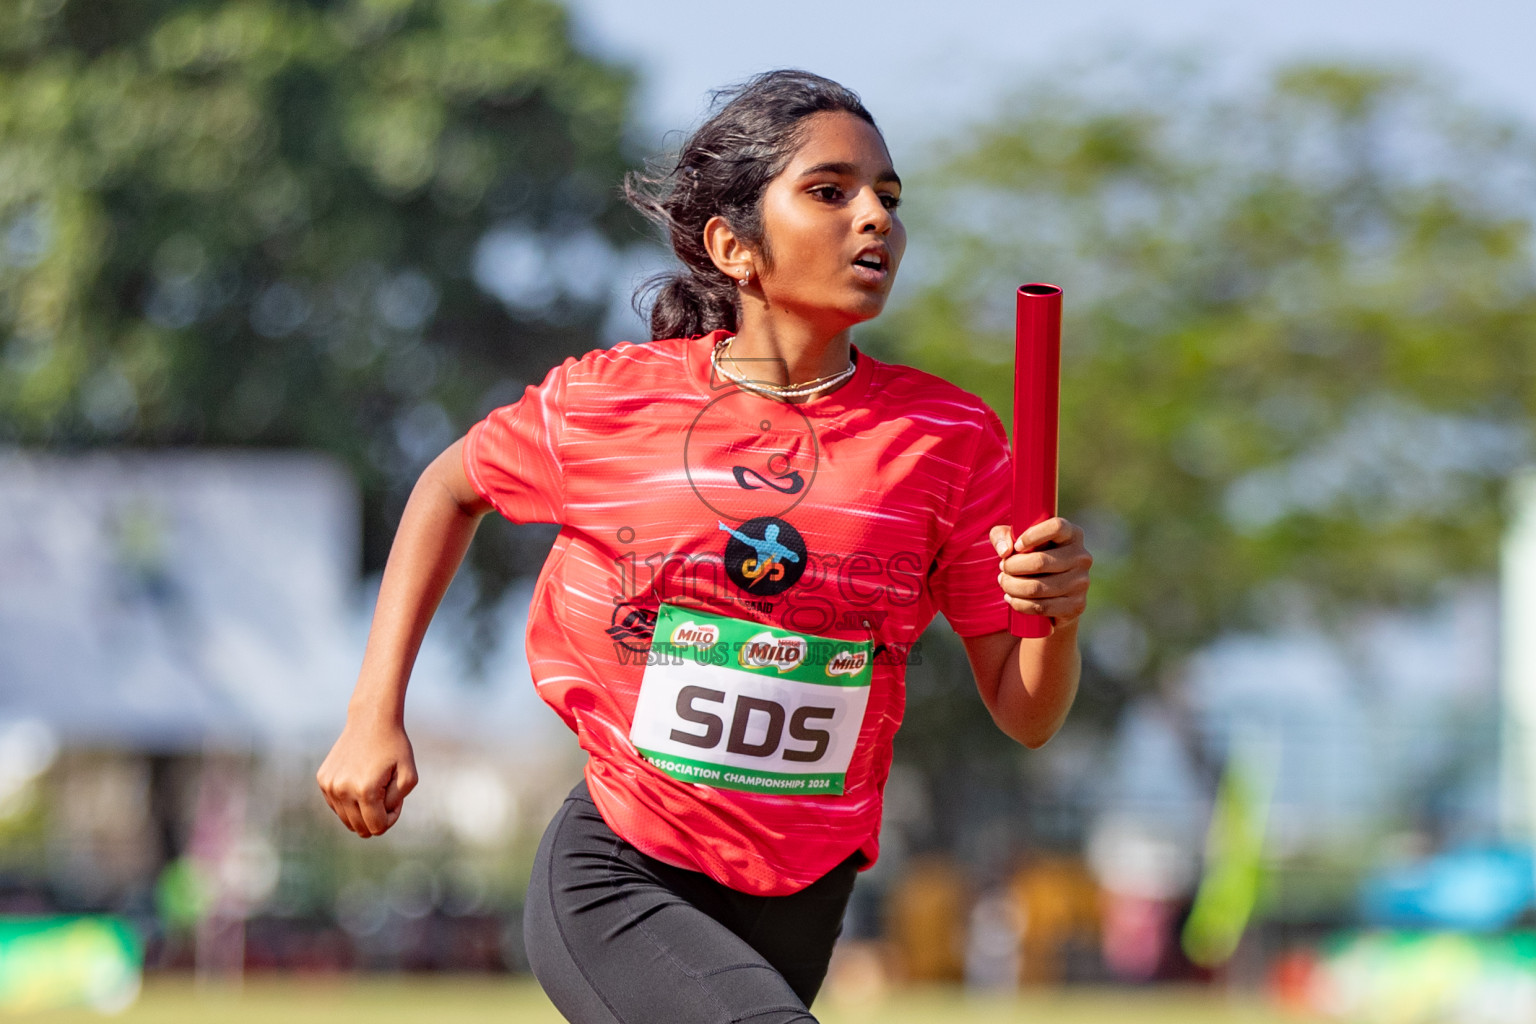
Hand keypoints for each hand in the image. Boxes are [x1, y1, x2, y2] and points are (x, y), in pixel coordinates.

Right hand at [316, 712, 417, 837]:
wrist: (371, 720)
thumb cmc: (394, 748)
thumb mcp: (409, 776)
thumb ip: (396, 804)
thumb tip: (378, 822)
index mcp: (365, 791)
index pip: (377, 827)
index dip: (391, 818)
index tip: (396, 799)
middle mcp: (342, 790)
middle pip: (360, 828)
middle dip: (377, 817)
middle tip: (386, 793)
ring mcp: (329, 785)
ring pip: (347, 820)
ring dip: (363, 810)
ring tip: (374, 787)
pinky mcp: (322, 780)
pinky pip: (337, 806)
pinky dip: (350, 801)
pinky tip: (360, 781)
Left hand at [988, 517, 1091, 627]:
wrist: (1050, 592)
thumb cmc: (1030, 557)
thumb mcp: (1014, 541)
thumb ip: (1002, 536)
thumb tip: (1005, 551)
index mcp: (1072, 534)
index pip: (1056, 527)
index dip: (1032, 536)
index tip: (1016, 546)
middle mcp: (1082, 557)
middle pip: (1040, 562)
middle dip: (1012, 567)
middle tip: (1002, 568)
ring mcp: (1081, 583)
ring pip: (1037, 587)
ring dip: (1012, 586)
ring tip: (1004, 582)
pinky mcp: (1076, 605)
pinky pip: (1041, 607)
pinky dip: (1020, 604)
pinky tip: (1011, 598)